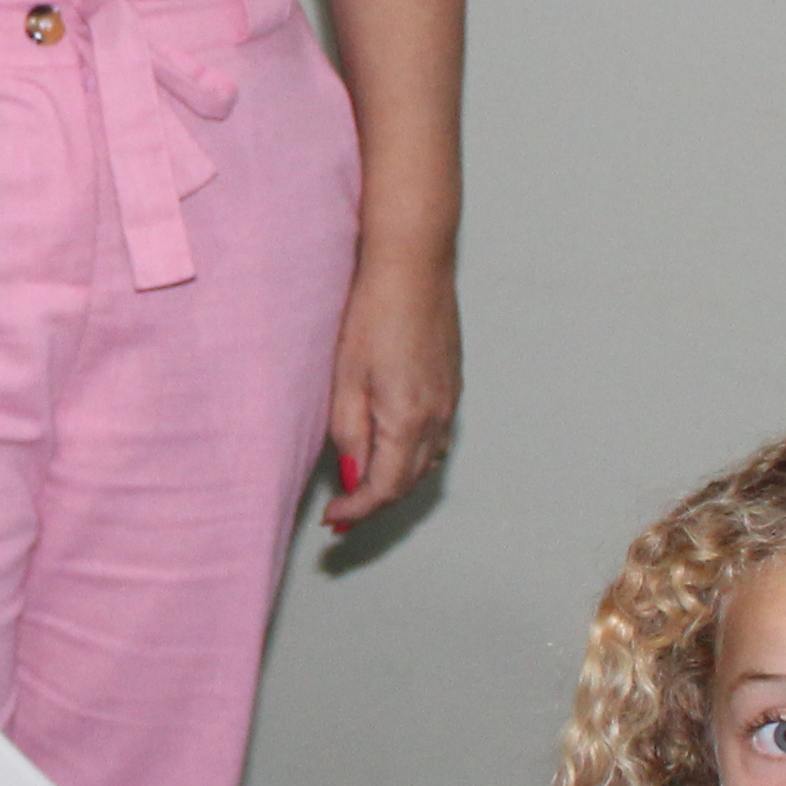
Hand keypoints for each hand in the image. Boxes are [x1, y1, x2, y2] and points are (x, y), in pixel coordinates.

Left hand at [320, 252, 458, 533]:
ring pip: (426, 464)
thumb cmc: (374, 314)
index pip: (384, 489)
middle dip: (374, 503)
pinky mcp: (452, 385)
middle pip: (408, 483)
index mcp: (408, 422)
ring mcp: (450, 402)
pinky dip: (413, 458)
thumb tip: (354, 475)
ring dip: (395, 483)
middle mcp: (437, 419)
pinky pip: (436, 439)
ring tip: (362, 488)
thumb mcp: (346, 379)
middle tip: (342, 513)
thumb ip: (349, 434)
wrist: (414, 266)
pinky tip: (392, 451)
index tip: (333, 519)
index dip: (357, 510)